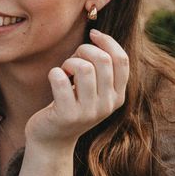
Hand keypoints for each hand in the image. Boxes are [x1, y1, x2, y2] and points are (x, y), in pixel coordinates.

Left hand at [25, 30, 128, 151]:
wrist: (52, 140)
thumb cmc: (70, 105)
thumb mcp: (93, 89)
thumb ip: (100, 68)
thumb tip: (96, 35)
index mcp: (118, 96)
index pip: (122, 60)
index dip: (108, 41)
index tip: (92, 35)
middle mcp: (107, 105)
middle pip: (102, 60)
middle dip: (84, 50)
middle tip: (72, 59)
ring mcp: (88, 112)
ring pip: (84, 68)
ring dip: (69, 62)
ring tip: (64, 71)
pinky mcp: (67, 115)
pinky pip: (60, 80)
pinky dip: (54, 72)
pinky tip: (53, 78)